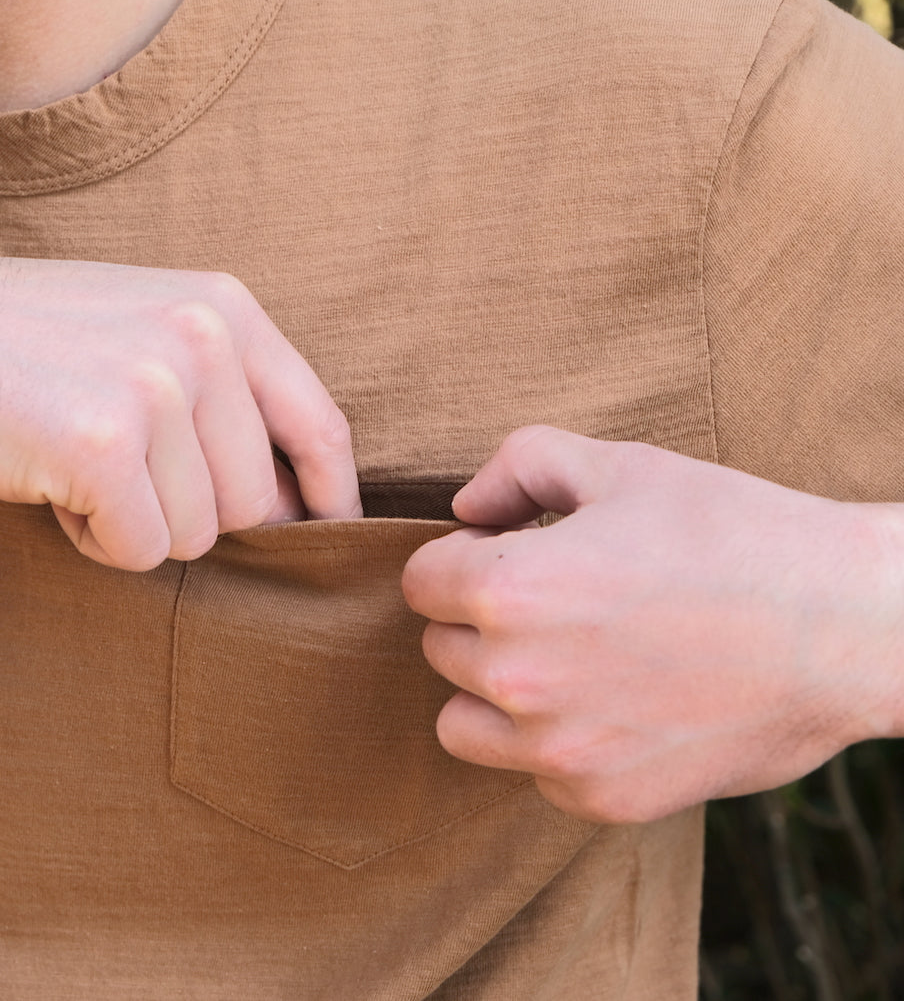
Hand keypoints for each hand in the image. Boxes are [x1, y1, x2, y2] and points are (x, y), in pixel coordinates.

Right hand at [0, 258, 360, 569]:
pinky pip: (141, 549)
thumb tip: (298, 499)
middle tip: (121, 467)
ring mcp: (153, 387)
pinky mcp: (101, 444)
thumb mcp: (147, 333)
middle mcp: (202, 338)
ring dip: (138, 522)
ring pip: (199, 534)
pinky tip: (53, 483)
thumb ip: (228, 396)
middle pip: (256, 502)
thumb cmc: (29, 346)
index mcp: (226, 308)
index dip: (332, 495)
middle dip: (193, 512)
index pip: (321, 425)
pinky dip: (96, 539)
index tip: (330, 534)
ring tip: (79, 462)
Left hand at [402, 426, 903, 822]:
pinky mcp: (602, 799)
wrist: (844, 625)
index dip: (459, 560)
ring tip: (560, 658)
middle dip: (477, 620)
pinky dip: (553, 743)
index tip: (500, 556)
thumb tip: (464, 507)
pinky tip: (612, 704)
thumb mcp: (621, 464)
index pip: (420, 581)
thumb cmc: (732, 533)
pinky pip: (531, 772)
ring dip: (492, 691)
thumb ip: (519, 466)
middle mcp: (518, 680)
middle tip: (549, 601)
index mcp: (510, 590)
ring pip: (463, 722)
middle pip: (439, 648)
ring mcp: (559, 751)